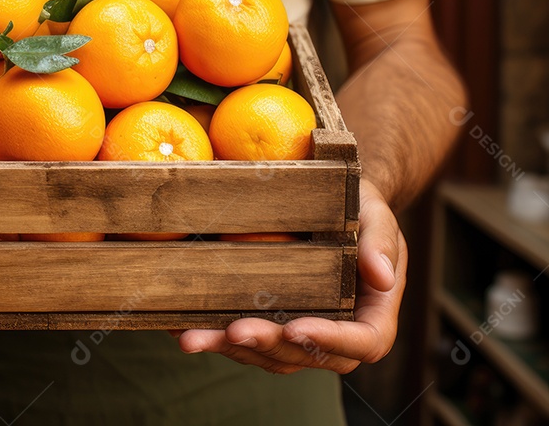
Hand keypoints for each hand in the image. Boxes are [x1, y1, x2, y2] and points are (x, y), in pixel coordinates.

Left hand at [172, 178, 405, 373]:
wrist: (332, 206)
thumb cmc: (360, 207)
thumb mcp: (377, 216)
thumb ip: (381, 243)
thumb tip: (381, 277)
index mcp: (372, 314)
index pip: (361, 342)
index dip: (328, 341)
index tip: (294, 326)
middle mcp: (335, 332)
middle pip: (305, 353)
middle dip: (267, 344)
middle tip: (234, 332)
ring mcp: (299, 332)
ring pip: (268, 354)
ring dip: (230, 348)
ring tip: (192, 337)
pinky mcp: (269, 323)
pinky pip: (244, 339)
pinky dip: (213, 335)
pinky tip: (178, 326)